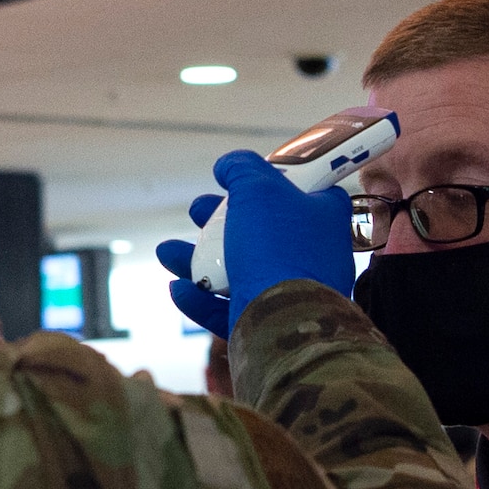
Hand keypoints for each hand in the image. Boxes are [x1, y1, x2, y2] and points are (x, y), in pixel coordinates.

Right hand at [157, 153, 355, 338]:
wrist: (283, 324)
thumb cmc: (277, 251)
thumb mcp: (259, 189)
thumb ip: (242, 169)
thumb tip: (228, 164)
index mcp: (322, 219)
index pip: (303, 189)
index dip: (271, 180)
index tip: (241, 180)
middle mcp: (310, 256)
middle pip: (260, 231)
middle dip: (219, 221)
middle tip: (198, 211)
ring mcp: (288, 293)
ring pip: (238, 272)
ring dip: (198, 260)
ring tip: (167, 252)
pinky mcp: (266, 324)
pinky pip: (229, 309)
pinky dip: (201, 298)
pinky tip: (179, 289)